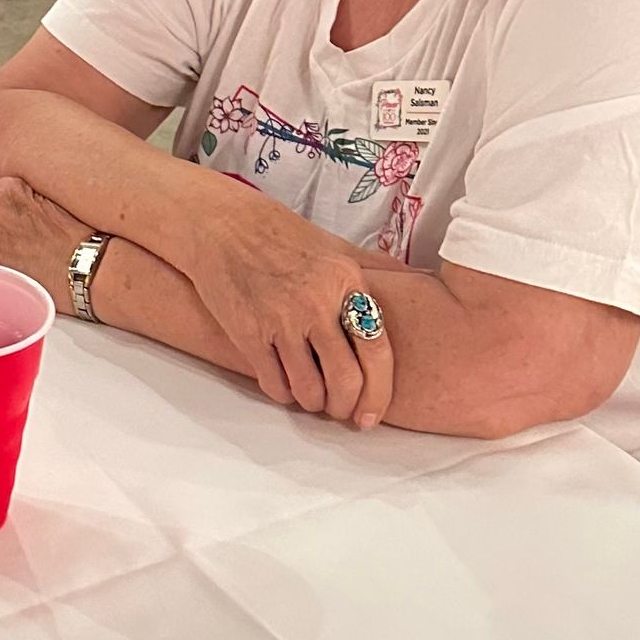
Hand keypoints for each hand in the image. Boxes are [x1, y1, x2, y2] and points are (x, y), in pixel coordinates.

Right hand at [184, 195, 391, 423]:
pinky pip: (274, 385)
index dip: (380, 393)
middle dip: (346, 407)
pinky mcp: (248, 332)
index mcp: (346, 280)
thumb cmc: (277, 233)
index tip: (371, 414)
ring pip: (309, 390)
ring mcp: (281, 319)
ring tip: (312, 397)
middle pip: (347, 380)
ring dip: (314, 404)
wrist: (219, 224)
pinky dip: (283, 395)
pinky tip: (284, 385)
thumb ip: (374, 268)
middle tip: (341, 411)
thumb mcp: (333, 244)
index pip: (378, 352)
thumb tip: (420, 280)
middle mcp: (317, 302)